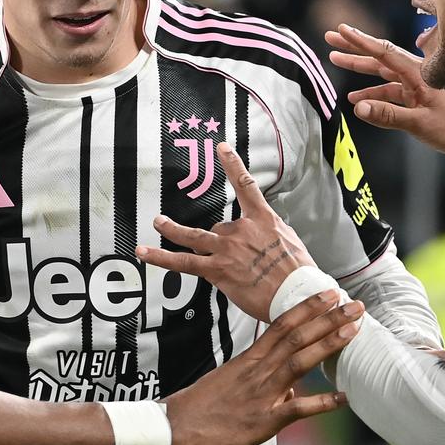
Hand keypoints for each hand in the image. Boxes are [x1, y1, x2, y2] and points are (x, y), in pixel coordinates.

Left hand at [137, 143, 312, 321]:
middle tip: (232, 255)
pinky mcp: (217, 270)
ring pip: (193, 236)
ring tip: (159, 222)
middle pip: (219, 226)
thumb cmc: (299, 274)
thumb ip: (269, 234)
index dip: (232, 164)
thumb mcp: (289, 243)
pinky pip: (183, 262)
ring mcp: (227, 248)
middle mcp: (242, 230)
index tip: (221, 149)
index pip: (246, 185)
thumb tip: (260, 236)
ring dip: (172, 229)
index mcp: (264, 219)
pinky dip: (161, 257)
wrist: (299, 295)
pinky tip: (145, 253)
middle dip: (222, 242)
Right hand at [162, 292, 360, 444]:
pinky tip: (343, 398)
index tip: (327, 293)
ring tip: (352, 331)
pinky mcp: (264, 420)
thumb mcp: (230, 381)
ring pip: (299, 361)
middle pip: (296, 336)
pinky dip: (321, 403)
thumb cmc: (199, 405)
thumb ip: (261, 378)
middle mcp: (258, 370)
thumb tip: (291, 387)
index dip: (307, 308)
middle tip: (353, 304)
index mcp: (249, 358)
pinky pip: (297, 409)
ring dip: (328, 344)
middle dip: (327, 318)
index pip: (282, 325)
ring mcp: (263, 393)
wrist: (176, 427)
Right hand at [326, 24, 444, 155]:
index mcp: (418, 74)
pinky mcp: (419, 99)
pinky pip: (390, 91)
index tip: (341, 29)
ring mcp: (418, 86)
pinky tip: (358, 99)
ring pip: (383, 74)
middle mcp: (417, 75)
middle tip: (331, 37)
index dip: (360, 41)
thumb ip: (388, 115)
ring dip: (360, 69)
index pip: (384, 53)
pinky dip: (373, 93)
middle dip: (355, 48)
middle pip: (380, 58)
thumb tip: (357, 107)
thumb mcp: (420, 124)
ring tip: (336, 61)